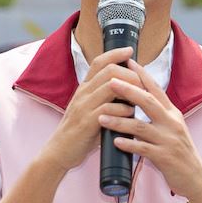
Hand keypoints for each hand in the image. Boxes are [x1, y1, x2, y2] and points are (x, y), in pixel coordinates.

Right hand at [41, 47, 142, 172]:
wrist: (59, 151)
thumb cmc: (80, 131)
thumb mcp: (89, 108)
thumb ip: (103, 97)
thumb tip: (127, 88)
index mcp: (84, 88)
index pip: (99, 62)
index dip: (115, 53)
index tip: (129, 51)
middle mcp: (83, 94)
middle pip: (109, 70)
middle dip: (130, 74)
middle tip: (142, 84)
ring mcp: (84, 107)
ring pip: (111, 86)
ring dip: (130, 90)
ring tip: (140, 97)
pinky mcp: (87, 122)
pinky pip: (109, 109)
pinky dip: (123, 110)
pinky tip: (130, 114)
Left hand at [97, 59, 201, 202]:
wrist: (196, 178)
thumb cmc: (179, 152)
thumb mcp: (172, 128)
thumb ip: (158, 114)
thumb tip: (139, 97)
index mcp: (172, 113)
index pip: (155, 88)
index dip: (142, 74)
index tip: (127, 62)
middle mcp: (171, 122)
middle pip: (148, 101)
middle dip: (127, 90)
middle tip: (110, 82)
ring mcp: (168, 139)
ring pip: (140, 126)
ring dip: (119, 121)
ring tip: (101, 117)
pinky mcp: (165, 157)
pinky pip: (143, 148)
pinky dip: (128, 144)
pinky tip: (115, 141)